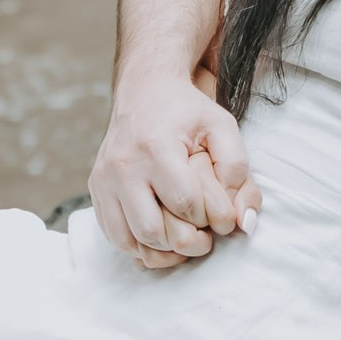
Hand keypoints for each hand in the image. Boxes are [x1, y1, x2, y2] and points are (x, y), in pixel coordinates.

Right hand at [86, 74, 261, 268]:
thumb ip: (239, 170)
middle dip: (184, 242)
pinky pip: (114, 235)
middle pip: (152, 230)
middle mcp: (123, 166)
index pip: (184, 204)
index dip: (207, 218)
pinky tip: (160, 236)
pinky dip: (138, 245)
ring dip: (160, 250)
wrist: (146, 89)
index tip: (216, 214)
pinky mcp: (96, 189)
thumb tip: (244, 222)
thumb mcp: (222, 127)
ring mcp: (104, 179)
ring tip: (183, 239)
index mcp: (155, 148)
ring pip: (129, 241)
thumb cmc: (188, 111)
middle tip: (203, 237)